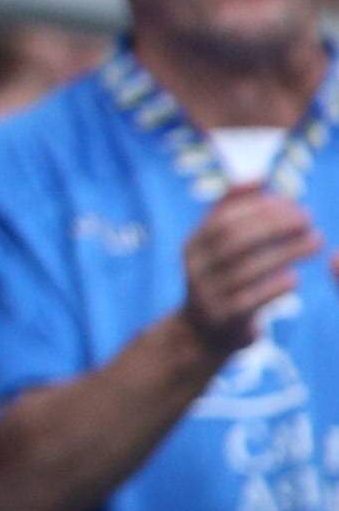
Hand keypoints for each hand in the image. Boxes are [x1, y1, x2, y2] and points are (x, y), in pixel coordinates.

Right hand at [182, 188, 321, 359]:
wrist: (203, 333)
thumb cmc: (223, 278)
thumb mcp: (218, 244)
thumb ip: (233, 211)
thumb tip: (258, 177)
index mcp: (193, 244)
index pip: (224, 217)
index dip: (259, 207)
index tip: (294, 203)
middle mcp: (195, 267)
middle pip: (234, 239)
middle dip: (275, 225)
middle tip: (309, 219)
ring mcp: (207, 293)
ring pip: (246, 268)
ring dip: (286, 251)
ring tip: (316, 241)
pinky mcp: (224, 319)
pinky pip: (251, 300)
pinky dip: (275, 286)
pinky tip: (295, 277)